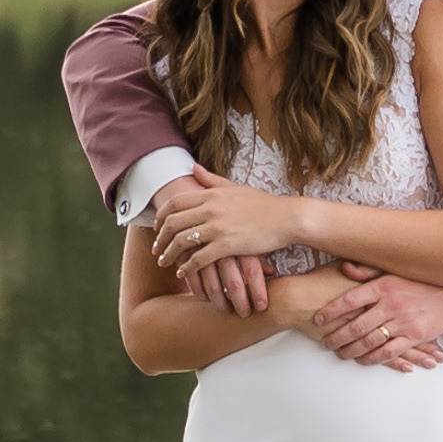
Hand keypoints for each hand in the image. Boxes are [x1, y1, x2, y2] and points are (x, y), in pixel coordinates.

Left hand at [142, 178, 307, 285]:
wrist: (286, 218)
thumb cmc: (262, 204)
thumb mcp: (234, 187)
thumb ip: (211, 179)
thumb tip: (192, 168)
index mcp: (210, 194)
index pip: (174, 203)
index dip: (160, 217)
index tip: (156, 227)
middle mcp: (210, 209)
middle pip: (173, 223)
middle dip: (159, 238)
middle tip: (156, 249)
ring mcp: (218, 227)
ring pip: (181, 242)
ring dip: (168, 255)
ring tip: (164, 263)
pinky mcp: (228, 245)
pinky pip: (199, 258)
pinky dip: (187, 267)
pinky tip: (183, 273)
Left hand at [303, 267, 442, 370]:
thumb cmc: (420, 284)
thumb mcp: (393, 271)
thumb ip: (367, 270)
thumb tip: (344, 267)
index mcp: (383, 286)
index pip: (350, 299)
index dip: (331, 311)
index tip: (318, 319)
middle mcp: (391, 304)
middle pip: (356, 325)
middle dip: (337, 336)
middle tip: (325, 342)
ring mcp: (402, 321)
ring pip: (369, 341)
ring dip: (351, 350)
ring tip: (340, 353)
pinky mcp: (413, 337)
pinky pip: (388, 352)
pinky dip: (373, 358)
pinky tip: (363, 360)